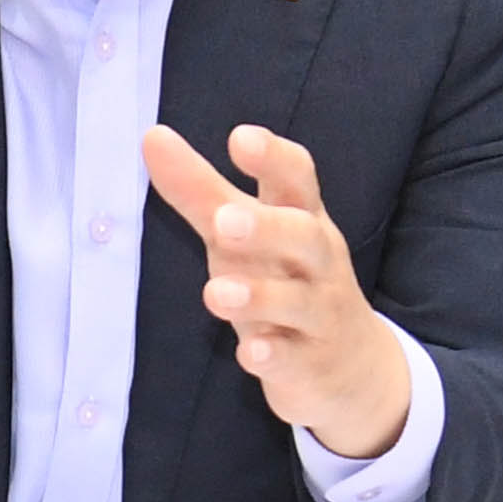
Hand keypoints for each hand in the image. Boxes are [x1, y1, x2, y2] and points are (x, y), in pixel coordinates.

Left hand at [145, 123, 413, 460]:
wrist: (350, 365)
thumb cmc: (285, 277)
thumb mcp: (245, 232)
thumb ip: (201, 190)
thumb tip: (152, 137)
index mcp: (301, 218)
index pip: (297, 179)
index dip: (272, 158)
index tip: (240, 137)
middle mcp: (317, 262)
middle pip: (304, 237)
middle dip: (267, 228)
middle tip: (225, 222)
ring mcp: (318, 314)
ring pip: (297, 301)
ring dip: (258, 296)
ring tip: (216, 293)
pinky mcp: (311, 363)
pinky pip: (295, 359)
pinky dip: (273, 355)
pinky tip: (248, 353)